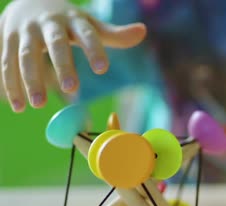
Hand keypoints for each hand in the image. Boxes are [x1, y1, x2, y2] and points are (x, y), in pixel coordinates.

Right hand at [0, 0, 146, 111]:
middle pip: (56, 44)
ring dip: (31, 80)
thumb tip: (142, 31)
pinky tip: (19, 107)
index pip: (87, 33)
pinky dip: (12, 85)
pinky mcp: (7, 40)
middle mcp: (48, 23)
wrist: (27, 2)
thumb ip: (113, 34)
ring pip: (26, 55)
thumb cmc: (67, 21)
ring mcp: (25, 31)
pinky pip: (7, 63)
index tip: (102, 68)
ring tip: (39, 105)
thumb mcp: (89, 24)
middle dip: (63, 65)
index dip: (94, 49)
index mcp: (73, 19)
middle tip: (72, 88)